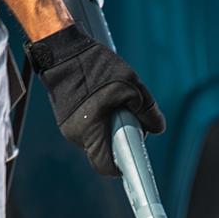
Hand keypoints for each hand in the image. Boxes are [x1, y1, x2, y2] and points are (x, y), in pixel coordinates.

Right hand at [26, 23, 164, 177]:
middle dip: (119, 141)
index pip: (105, 166)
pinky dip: (100, 119)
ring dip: (110, 128)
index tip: (132, 162)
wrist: (61, 50)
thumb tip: (157, 127)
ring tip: (114, 103)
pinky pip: (88, 126)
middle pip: (103, 152)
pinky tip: (103, 98)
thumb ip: (148, 110)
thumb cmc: (94, 66)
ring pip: (96, 138)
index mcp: (90, 131)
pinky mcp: (66, 117)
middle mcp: (76, 134)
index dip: (121, 168)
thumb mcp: (131, 85)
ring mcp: (68, 126)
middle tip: (129, 120)